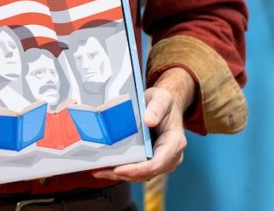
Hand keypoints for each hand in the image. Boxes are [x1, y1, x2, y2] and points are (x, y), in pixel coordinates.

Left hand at [92, 68, 193, 182]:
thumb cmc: (163, 101)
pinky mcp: (152, 161)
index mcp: (174, 143)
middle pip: (146, 173)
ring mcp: (162, 161)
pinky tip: (105, 167)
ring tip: (98, 171)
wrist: (166, 106)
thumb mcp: (161, 98)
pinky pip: (138, 170)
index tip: (119, 169)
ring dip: (119, 175)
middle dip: (123, 174)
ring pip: (140, 175)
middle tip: (100, 171)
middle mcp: (171, 157)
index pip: (157, 163)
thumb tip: (149, 121)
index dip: (137, 169)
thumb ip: (157, 108)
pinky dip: (122, 170)